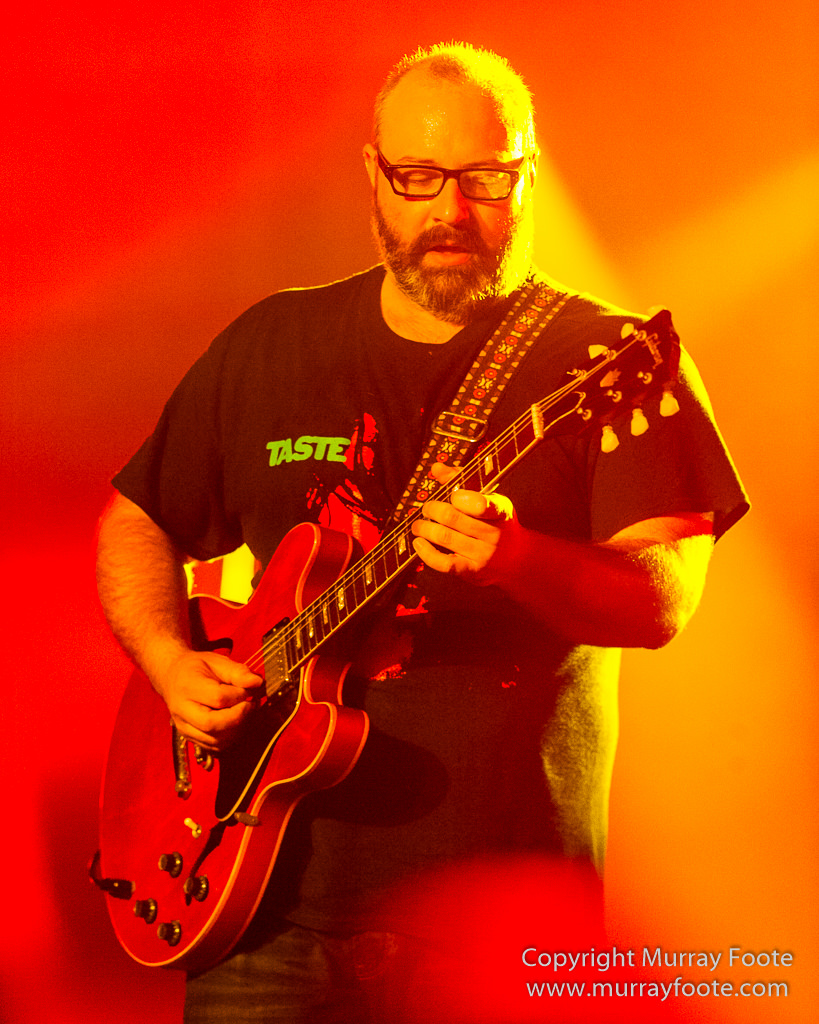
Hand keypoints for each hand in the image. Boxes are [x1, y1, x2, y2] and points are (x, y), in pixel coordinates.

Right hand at [152, 649, 262, 752]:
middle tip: (252, 704)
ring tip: (246, 712)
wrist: (171, 676)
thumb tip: (257, 683)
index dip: (240, 695)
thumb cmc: (197, 667)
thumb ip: (238, 672)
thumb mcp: (217, 661)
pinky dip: (230, 738)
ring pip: (214, 740)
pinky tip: (237, 723)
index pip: (218, 698)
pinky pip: (213, 747)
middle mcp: (181, 710)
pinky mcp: (189, 738)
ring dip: (237, 729)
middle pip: (212, 724)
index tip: (250, 688)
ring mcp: (183, 727)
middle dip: (239, 716)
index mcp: (188, 686)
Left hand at [410, 462, 519, 584]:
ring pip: (445, 537)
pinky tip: (419, 543)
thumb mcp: (488, 499)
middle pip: (452, 518)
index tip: (453, 495)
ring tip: (418, 525)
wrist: (517, 559)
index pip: (480, 503)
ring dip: (424, 528)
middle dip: (432, 510)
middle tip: (426, 509)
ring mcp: (484, 555)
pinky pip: (443, 563)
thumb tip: (436, 468)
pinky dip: (426, 552)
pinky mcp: (472, 571)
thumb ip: (461, 480)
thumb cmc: (496, 522)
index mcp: (500, 511)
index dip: (460, 497)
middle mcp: (494, 534)